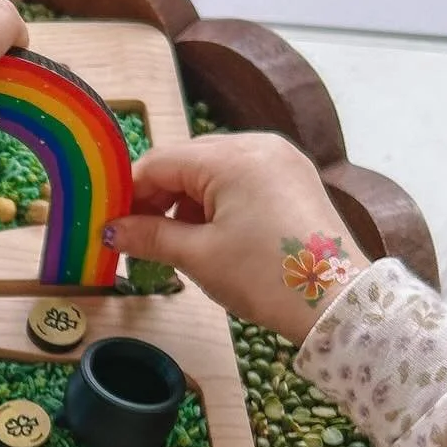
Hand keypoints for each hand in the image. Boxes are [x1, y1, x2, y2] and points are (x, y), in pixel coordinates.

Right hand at [103, 133, 369, 343]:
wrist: (337, 302)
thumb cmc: (266, 276)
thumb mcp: (198, 257)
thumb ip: (149, 236)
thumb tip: (110, 231)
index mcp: (232, 157)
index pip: (159, 162)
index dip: (129, 193)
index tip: (109, 223)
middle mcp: (258, 145)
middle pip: (186, 162)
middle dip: (157, 199)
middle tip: (136, 238)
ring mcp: (280, 159)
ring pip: (213, 172)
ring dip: (186, 203)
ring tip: (173, 243)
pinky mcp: (293, 179)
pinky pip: (241, 180)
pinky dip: (216, 203)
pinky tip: (208, 236)